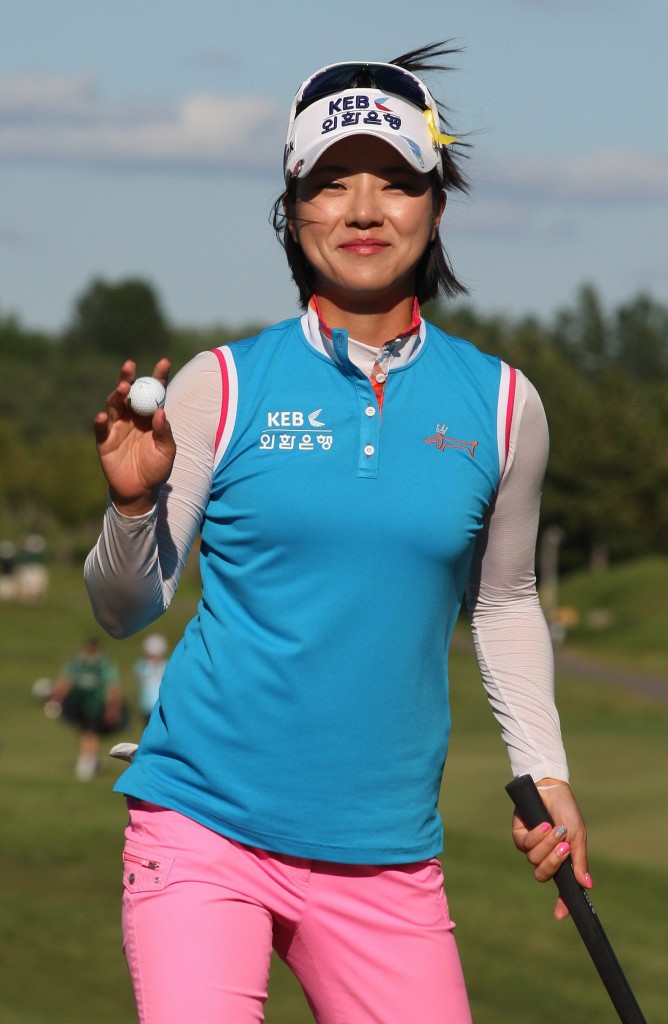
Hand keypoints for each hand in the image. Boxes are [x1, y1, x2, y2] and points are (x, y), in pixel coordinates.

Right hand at [94, 359, 175, 514]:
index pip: (154, 393)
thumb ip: (164, 433)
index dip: (158, 376)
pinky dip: (100, 421)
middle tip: (131, 365)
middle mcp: (132, 417)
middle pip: (129, 393)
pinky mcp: (104, 440)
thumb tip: (161, 412)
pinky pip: (101, 428)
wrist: (140, 490)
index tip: (164, 361)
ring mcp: (117, 427)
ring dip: (117, 394)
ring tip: (123, 387)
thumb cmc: (157, 469)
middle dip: (129, 377)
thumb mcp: (166, 452)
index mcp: (151, 416)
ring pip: (114, 405)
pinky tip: (102, 416)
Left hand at [511, 779, 590, 919]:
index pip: (560, 887)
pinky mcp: (518, 835)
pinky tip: (544, 824)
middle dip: (553, 862)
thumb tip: (587, 885)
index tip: (560, 915)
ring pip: (533, 859)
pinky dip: (536, 835)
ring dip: (546, 844)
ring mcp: (530, 848)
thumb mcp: (577, 836)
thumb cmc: (567, 812)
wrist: (552, 788)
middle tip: (564, 846)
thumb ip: (579, 860)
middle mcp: (544, 857)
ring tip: (555, 828)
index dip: (561, 903)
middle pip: (542, 875)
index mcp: (561, 861)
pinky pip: (524, 845)